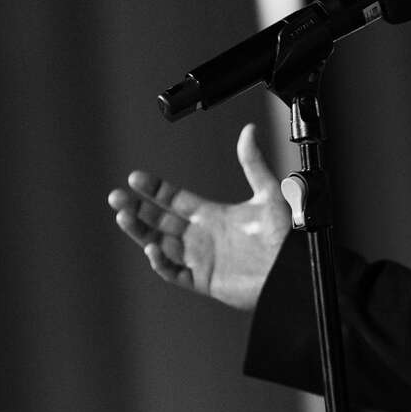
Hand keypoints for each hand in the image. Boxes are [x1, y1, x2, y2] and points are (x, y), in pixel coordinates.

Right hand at [108, 123, 290, 311]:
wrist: (294, 271)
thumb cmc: (286, 237)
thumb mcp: (269, 195)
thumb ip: (253, 164)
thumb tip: (248, 131)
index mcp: (212, 216)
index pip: (174, 200)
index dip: (154, 189)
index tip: (135, 178)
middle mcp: (202, 236)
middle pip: (159, 221)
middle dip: (137, 209)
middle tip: (116, 197)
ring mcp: (200, 259)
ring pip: (160, 245)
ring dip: (140, 232)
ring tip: (122, 217)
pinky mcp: (204, 280)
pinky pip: (175, 272)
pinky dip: (161, 262)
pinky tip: (152, 248)